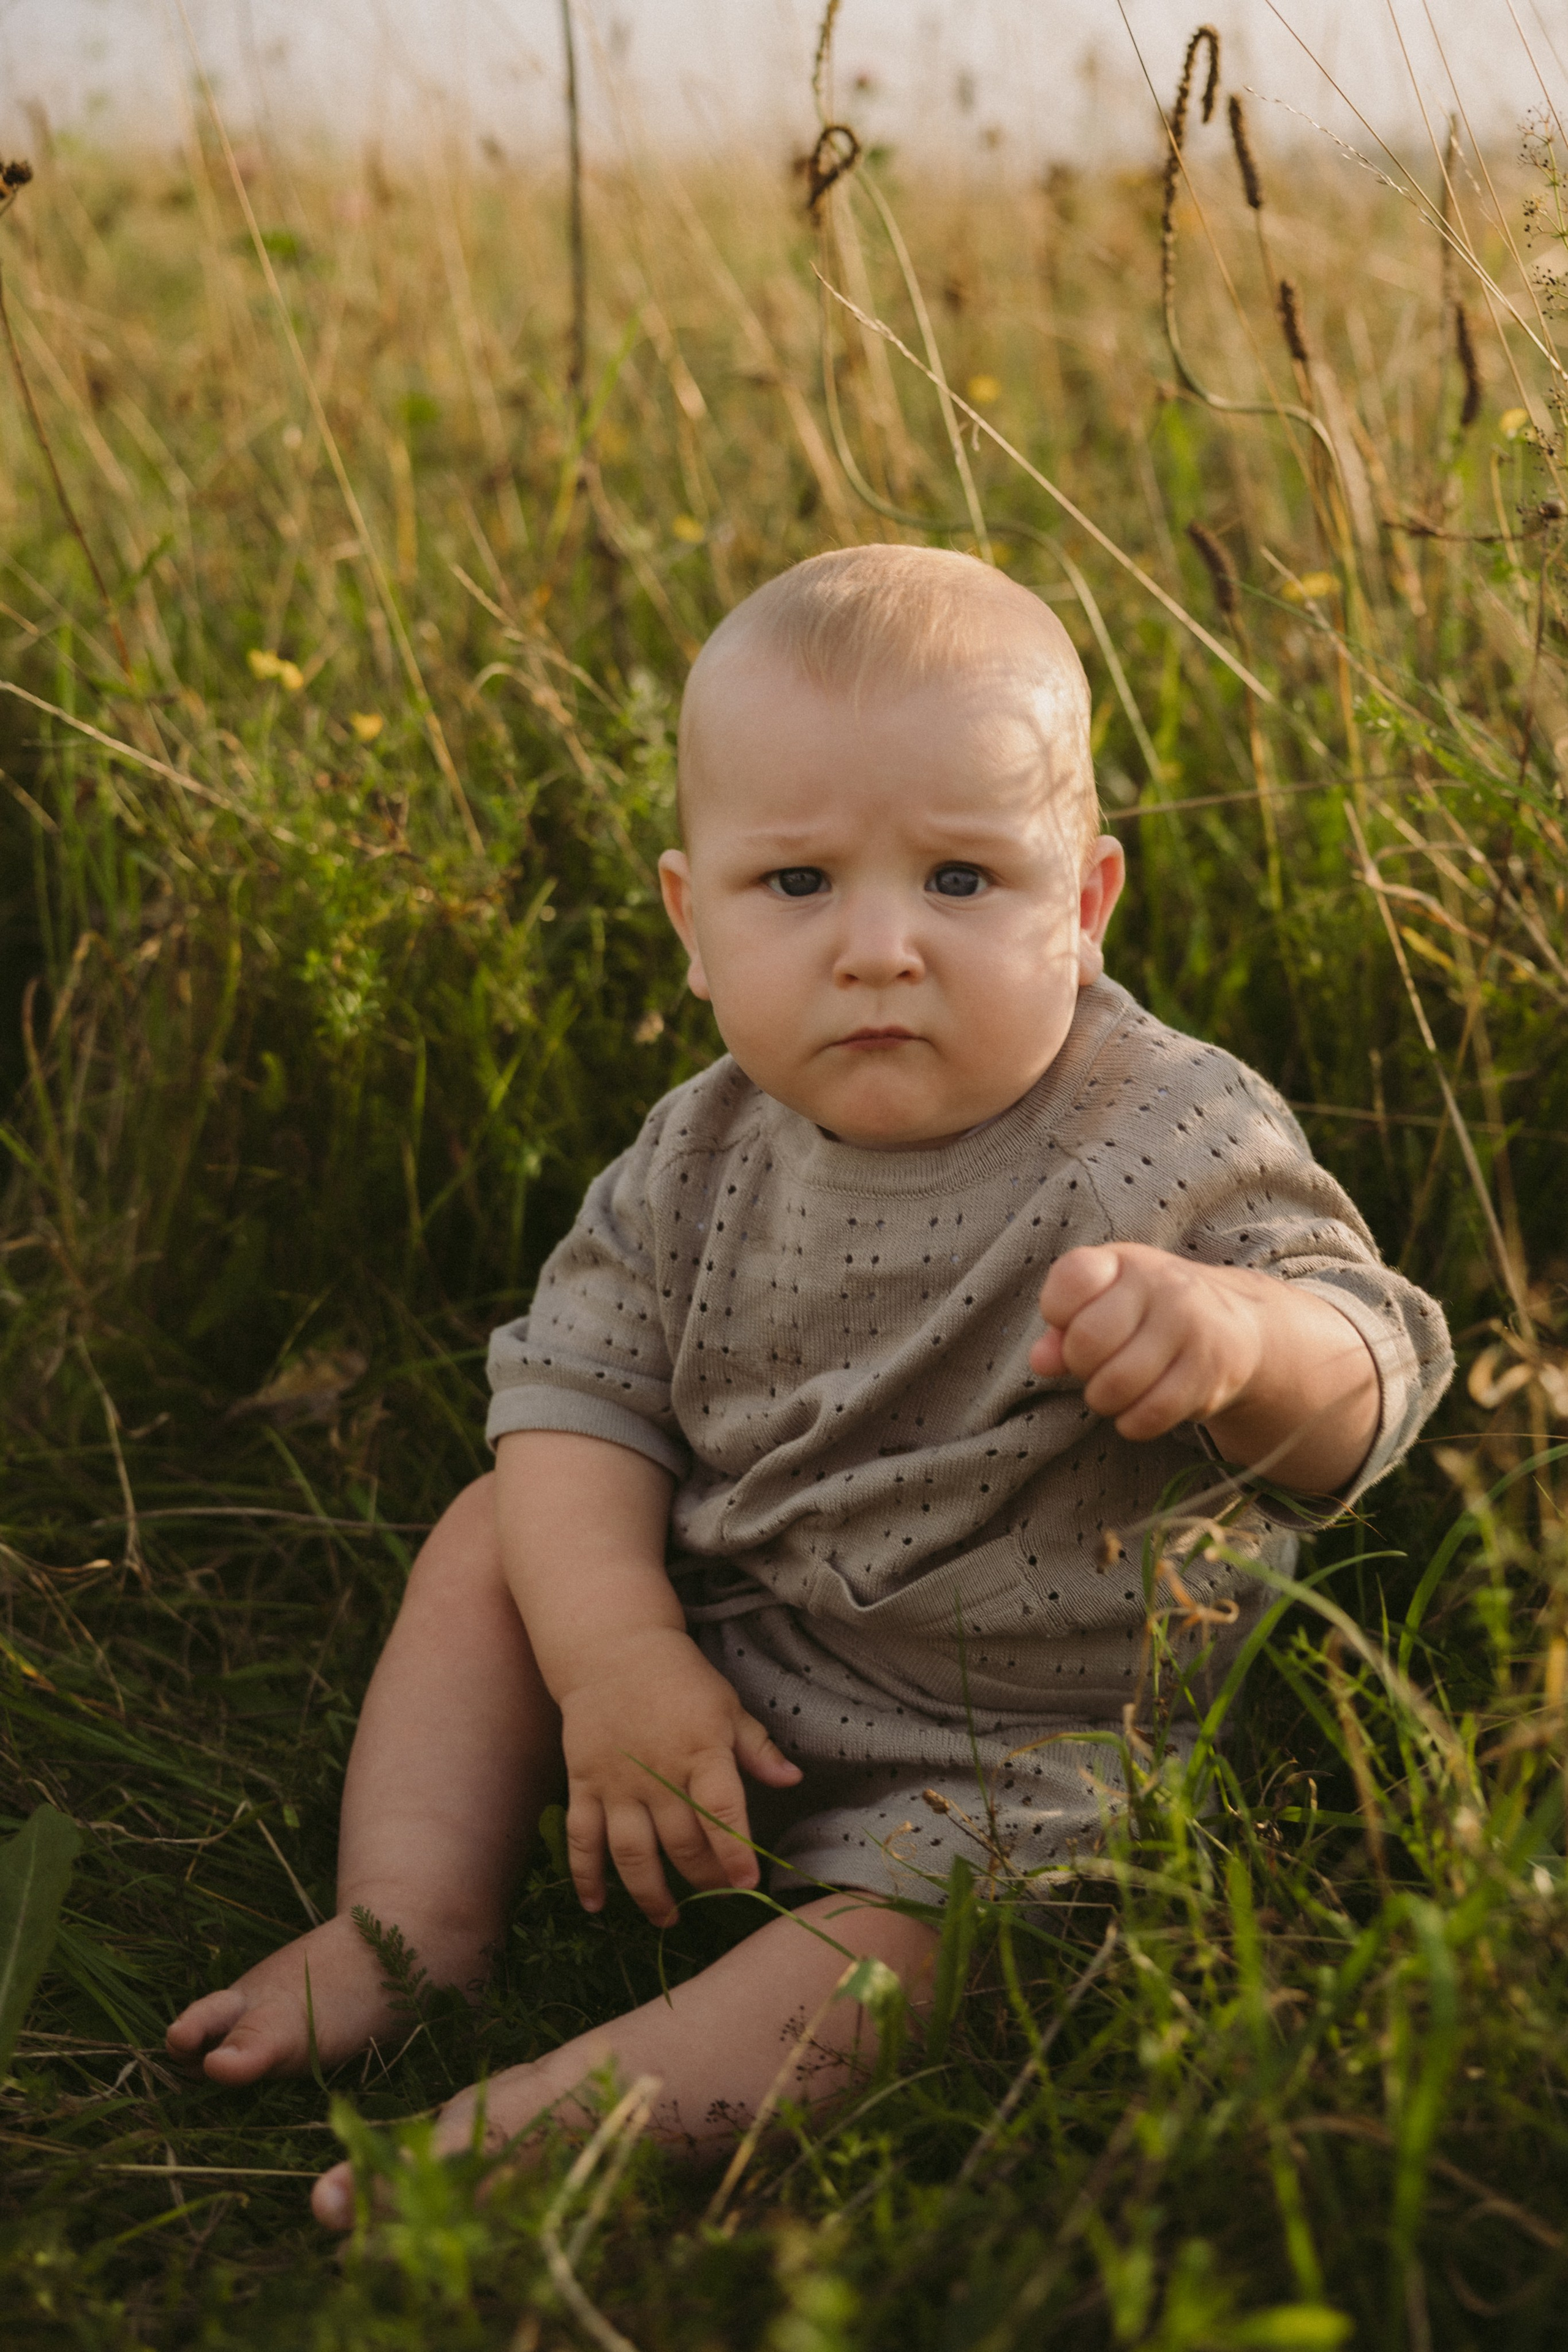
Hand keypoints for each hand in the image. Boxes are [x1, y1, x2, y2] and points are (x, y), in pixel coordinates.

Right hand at [557, 1626, 801, 1926]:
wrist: (613, 1650)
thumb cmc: (679, 1679)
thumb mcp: (727, 1705)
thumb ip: (757, 1748)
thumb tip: (792, 1780)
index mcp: (700, 1751)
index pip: (721, 1810)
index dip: (734, 1851)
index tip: (747, 1882)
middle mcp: (657, 1773)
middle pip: (680, 1841)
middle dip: (702, 1878)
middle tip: (716, 1895)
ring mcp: (616, 1782)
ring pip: (631, 1851)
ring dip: (649, 1893)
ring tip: (667, 1917)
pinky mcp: (584, 1784)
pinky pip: (582, 1838)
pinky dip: (585, 1876)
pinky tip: (595, 1906)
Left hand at [1029, 1244, 1377, 1490]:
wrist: (1236, 1326)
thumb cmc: (1149, 1313)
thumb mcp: (1106, 1302)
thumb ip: (1064, 1327)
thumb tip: (1041, 1361)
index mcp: (1127, 1262)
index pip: (1071, 1280)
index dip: (1058, 1311)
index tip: (1074, 1320)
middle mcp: (1164, 1286)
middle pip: (1087, 1342)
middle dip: (1081, 1366)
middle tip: (1098, 1364)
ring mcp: (1192, 1328)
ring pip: (1115, 1386)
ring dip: (1105, 1399)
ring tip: (1118, 1388)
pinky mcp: (1212, 1372)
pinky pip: (1149, 1416)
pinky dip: (1133, 1422)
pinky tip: (1140, 1408)